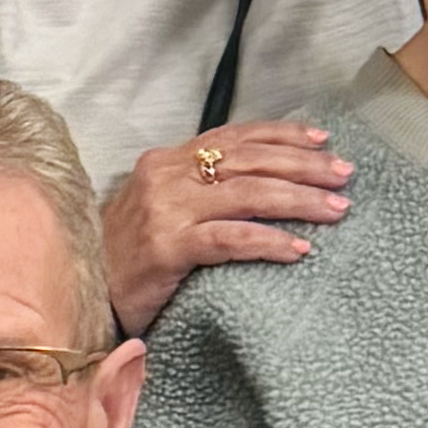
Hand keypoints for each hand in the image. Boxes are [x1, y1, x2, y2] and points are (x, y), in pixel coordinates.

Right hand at [101, 119, 352, 335]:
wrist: (82, 293)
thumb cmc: (127, 256)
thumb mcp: (161, 209)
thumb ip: (199, 190)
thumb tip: (261, 183)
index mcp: (166, 159)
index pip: (234, 136)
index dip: (282, 134)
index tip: (323, 140)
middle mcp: (166, 176)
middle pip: (249, 161)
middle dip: (304, 166)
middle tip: (345, 175)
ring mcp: (165, 210)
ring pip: (247, 195)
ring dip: (299, 201)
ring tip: (336, 210)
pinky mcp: (167, 247)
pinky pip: (230, 238)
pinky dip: (268, 241)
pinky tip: (298, 249)